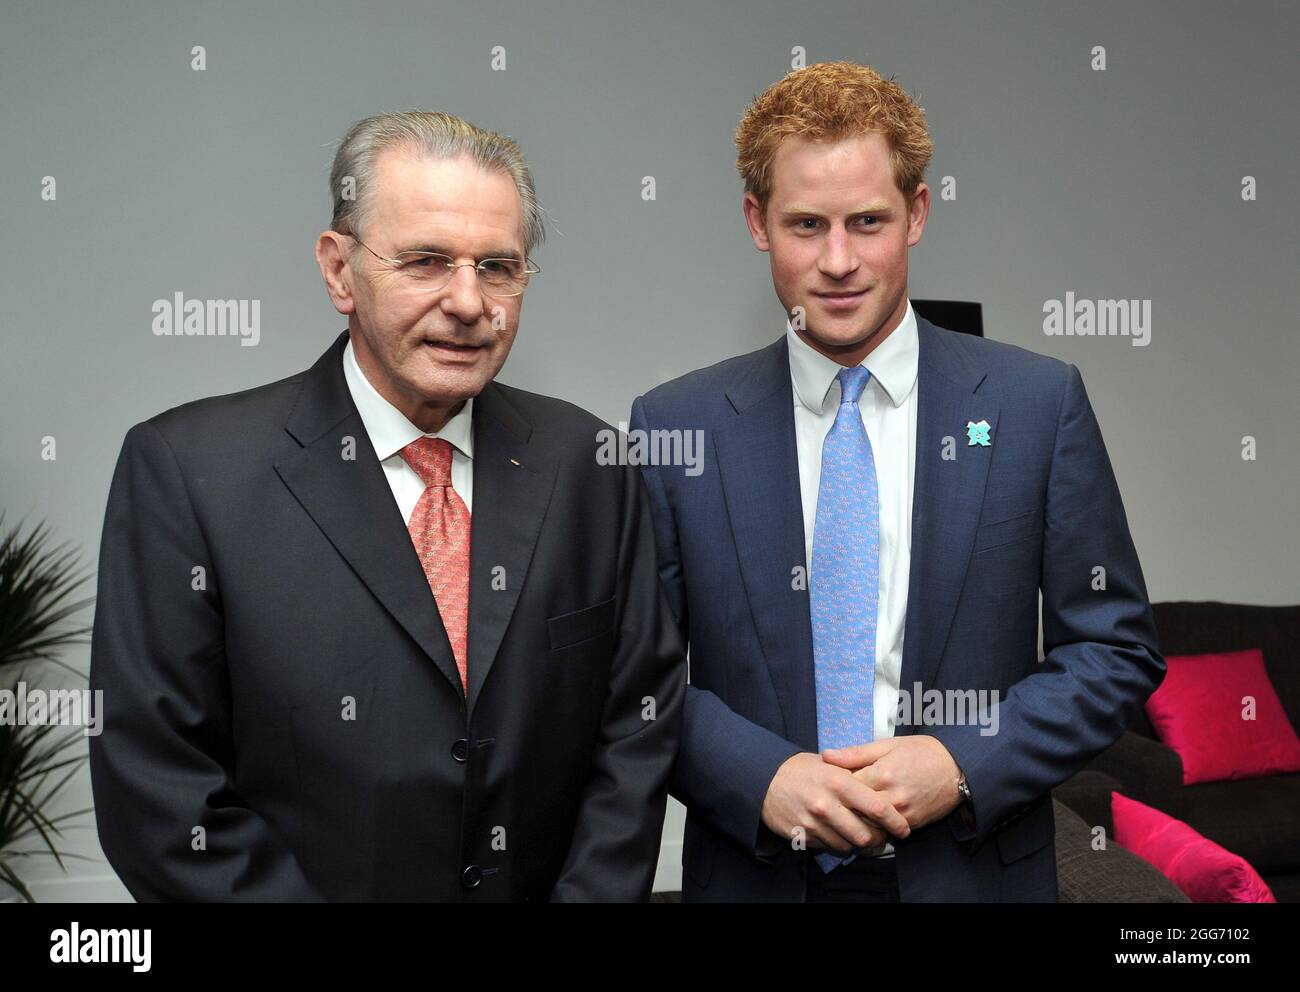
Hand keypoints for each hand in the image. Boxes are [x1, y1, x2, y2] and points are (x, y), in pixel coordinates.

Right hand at [761, 752, 911, 852]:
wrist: (763, 780)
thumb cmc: (799, 769)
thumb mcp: (828, 763)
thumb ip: (854, 774)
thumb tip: (883, 785)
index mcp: (839, 782)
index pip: (878, 808)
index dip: (896, 821)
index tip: (903, 828)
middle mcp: (827, 804)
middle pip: (866, 835)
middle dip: (879, 840)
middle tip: (883, 837)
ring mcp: (814, 823)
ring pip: (849, 846)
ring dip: (859, 845)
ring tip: (862, 836)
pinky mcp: (803, 836)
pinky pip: (830, 848)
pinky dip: (839, 844)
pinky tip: (838, 834)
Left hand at [821, 736, 963, 830]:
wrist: (958, 768)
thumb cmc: (921, 752)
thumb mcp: (887, 744)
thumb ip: (855, 753)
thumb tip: (826, 756)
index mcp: (882, 773)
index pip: (845, 787)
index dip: (834, 785)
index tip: (828, 782)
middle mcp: (892, 797)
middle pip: (854, 809)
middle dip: (842, 805)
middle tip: (834, 798)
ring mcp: (903, 814)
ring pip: (868, 824)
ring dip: (857, 818)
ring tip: (850, 808)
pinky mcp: (912, 824)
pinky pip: (886, 831)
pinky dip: (875, 825)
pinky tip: (869, 816)